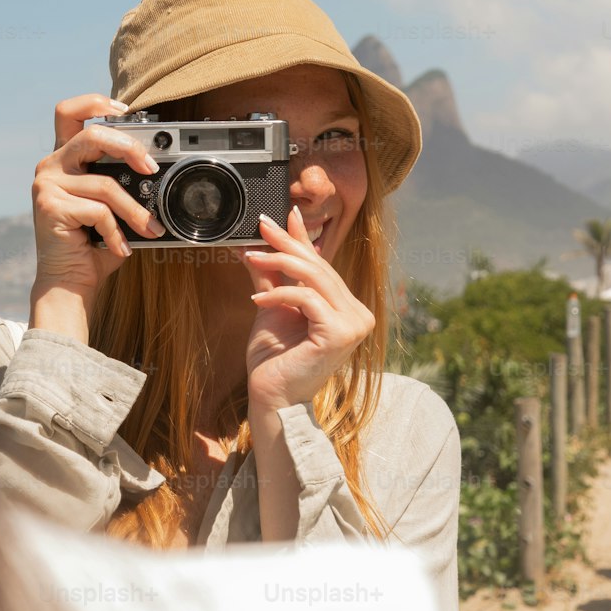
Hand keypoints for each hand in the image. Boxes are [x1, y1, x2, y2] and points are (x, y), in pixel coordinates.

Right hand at [30, 93, 165, 302]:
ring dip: (134, 210)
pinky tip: (121, 249)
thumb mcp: (109, 206)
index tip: (124, 110)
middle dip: (129, 148)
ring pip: (104, 184)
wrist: (69, 282)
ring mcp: (47, 185)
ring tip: (150, 229)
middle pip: (92, 134)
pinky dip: (117, 233)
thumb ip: (122, 182)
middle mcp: (50, 166)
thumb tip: (157, 170)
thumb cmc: (92, 245)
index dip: (96, 102)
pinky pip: (98, 212)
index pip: (69, 112)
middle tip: (151, 167)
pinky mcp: (49, 207)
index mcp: (64, 159)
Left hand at [238, 206, 374, 411]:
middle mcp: (358, 314)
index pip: (322, 267)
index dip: (303, 240)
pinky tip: (257, 302)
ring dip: (279, 263)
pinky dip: (280, 295)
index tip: (284, 214)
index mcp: (347, 309)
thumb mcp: (274, 308)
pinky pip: (307, 299)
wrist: (271, 396)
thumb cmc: (274, 359)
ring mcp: (354, 324)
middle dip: (287, 244)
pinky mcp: (340, 333)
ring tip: (251, 257)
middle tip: (261, 226)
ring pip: (315, 278)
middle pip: (319, 268)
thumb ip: (273, 276)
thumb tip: (261, 243)